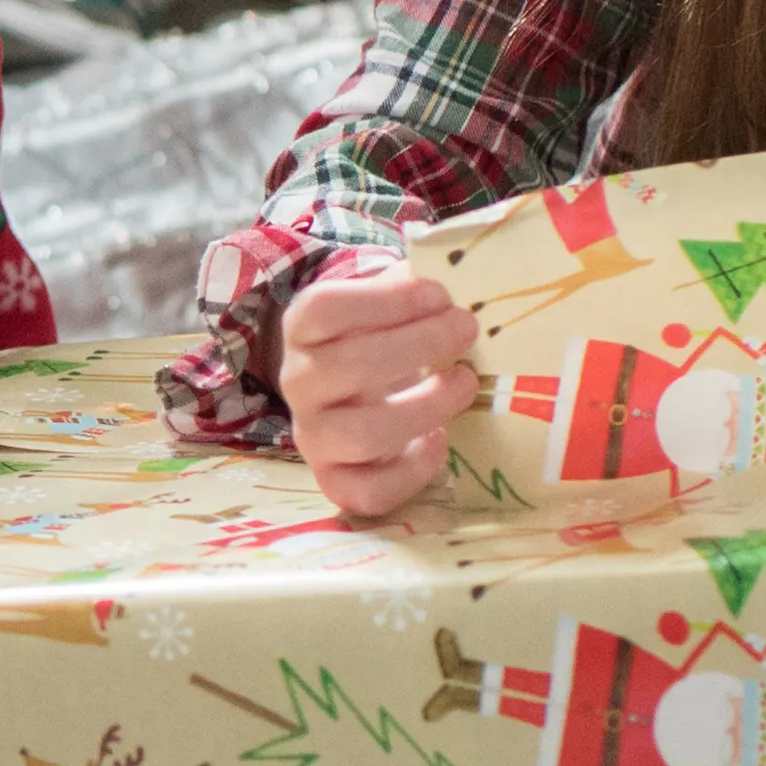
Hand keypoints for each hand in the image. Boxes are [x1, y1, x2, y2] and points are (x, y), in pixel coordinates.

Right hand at [277, 254, 479, 521]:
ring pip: (362, 434)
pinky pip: (369, 491)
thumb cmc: (377, 340)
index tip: (438, 293)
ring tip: (464, 382)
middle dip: (418, 345)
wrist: (350, 399)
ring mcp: (314, 437)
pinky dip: (412, 470)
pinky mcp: (337, 481)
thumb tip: (459, 274)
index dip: (385, 300)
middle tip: (466, 329)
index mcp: (303, 331)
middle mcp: (299, 384)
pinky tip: (439, 440)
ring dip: (425, 406)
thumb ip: (410, 286)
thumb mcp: (384, 304)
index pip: (323, 310)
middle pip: (347, 367)